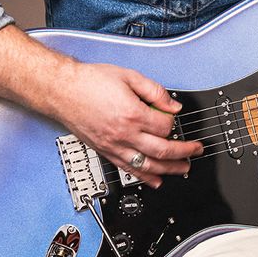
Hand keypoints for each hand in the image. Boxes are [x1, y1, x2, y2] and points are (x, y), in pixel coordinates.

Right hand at [50, 62, 203, 187]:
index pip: (165, 126)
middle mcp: (124, 133)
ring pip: (147, 165)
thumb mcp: (128, 76)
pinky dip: (144, 177)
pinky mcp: (105, 151)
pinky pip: (128, 169)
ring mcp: (113, 145)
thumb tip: (172, 105)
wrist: (62, 90)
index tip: (175, 118)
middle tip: (196, 151)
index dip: (175, 122)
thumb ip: (154, 91)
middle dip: (183, 152)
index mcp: (132, 114)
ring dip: (168, 169)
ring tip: (183, 169)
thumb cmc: (89, 82)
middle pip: (161, 150)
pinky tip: (156, 180)